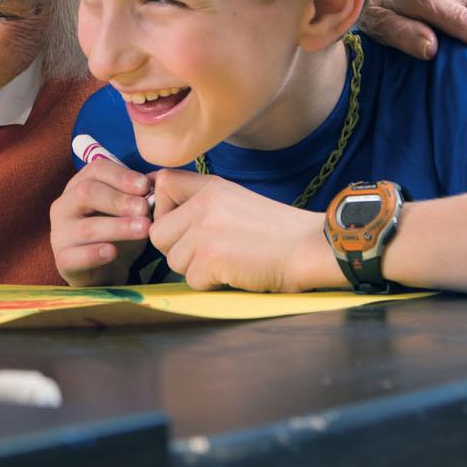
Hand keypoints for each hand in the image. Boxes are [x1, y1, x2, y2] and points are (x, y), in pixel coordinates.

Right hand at [49, 157, 154, 286]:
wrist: (106, 272)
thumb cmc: (118, 234)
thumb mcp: (131, 212)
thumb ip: (141, 195)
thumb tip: (158, 179)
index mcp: (78, 186)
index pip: (95, 170)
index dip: (121, 175)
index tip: (144, 186)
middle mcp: (64, 206)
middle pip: (86, 192)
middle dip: (118, 199)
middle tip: (144, 208)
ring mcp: (60, 233)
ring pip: (85, 227)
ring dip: (117, 227)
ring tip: (143, 229)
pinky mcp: (63, 260)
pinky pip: (74, 256)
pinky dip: (93, 254)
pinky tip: (112, 252)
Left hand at [150, 171, 338, 292]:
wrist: (308, 247)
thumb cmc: (277, 231)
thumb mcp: (236, 200)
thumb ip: (203, 204)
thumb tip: (168, 219)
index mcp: (210, 186)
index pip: (162, 183)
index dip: (163, 207)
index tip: (180, 222)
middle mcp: (203, 204)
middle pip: (158, 232)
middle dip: (177, 249)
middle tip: (206, 253)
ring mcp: (204, 231)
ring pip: (172, 260)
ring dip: (195, 269)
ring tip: (226, 262)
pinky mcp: (210, 258)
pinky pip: (191, 280)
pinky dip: (210, 284)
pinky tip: (233, 273)